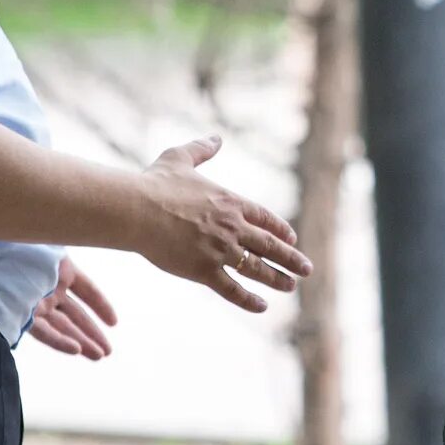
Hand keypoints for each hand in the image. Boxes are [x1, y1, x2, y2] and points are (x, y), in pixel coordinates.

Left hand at [29, 255, 117, 359]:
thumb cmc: (20, 248)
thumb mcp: (53, 253)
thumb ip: (70, 267)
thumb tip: (85, 278)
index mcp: (60, 269)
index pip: (86, 289)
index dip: (100, 304)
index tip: (114, 323)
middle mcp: (49, 288)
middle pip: (76, 314)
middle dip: (93, 333)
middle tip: (107, 351)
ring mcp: (36, 304)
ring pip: (63, 327)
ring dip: (81, 342)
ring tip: (99, 356)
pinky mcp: (22, 316)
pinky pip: (44, 331)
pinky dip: (59, 341)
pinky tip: (76, 350)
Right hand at [134, 135, 312, 313]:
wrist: (137, 210)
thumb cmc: (155, 184)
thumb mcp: (180, 158)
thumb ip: (201, 149)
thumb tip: (215, 137)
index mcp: (230, 202)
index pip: (265, 218)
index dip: (280, 230)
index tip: (292, 240)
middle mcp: (232, 227)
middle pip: (270, 246)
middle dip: (291, 258)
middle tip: (307, 269)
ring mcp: (221, 251)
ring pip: (258, 269)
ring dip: (278, 279)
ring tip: (291, 287)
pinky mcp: (205, 271)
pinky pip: (234, 290)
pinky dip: (249, 300)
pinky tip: (262, 307)